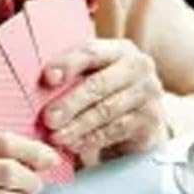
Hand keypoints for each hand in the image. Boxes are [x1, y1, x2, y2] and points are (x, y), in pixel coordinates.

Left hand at [42, 39, 166, 164]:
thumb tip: (43, 84)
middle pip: (99, 84)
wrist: (141, 118)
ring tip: (57, 136)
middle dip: (70, 103)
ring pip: (106, 110)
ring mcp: (148, 93)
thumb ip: (72, 74)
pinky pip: (116, 130)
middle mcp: (139, 66)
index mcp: (119, 49)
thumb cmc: (108, 92)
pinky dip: (91, 139)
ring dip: (78, 126)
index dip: (68, 64)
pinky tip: (74, 144)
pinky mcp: (150, 119)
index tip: (48, 78)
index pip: (91, 52)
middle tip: (48, 118)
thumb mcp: (92, 75)